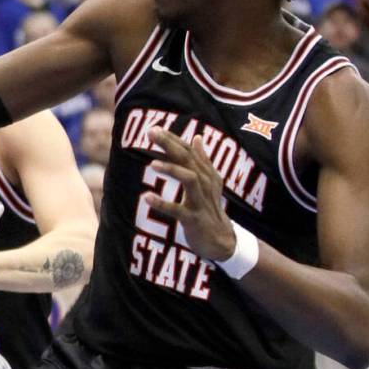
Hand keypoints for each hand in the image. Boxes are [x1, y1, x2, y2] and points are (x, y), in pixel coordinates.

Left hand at [144, 129, 236, 261]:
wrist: (222, 241)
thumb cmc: (210, 209)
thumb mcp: (208, 183)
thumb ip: (201, 160)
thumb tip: (197, 137)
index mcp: (205, 173)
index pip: (188, 151)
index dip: (172, 139)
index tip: (154, 128)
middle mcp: (205, 183)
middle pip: (188, 159)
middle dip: (170, 145)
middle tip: (151, 133)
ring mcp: (200, 201)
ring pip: (189, 179)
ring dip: (171, 170)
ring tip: (152, 164)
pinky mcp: (194, 219)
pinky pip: (178, 210)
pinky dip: (162, 203)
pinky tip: (146, 197)